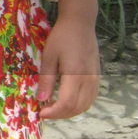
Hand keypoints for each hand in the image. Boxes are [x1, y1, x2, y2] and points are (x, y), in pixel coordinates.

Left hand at [38, 0, 100, 119]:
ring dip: (70, 112)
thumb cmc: (61, 37)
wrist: (80, 23)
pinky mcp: (97, 76)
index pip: (67, 102)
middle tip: (45, 112)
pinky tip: (67, 102)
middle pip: (77, 107)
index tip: (41, 113)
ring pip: (86, 105)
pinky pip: (91, 98)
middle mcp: (88, 78)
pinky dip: (79, 105)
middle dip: (60, 115)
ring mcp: (95, 78)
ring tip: (54, 109)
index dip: (54, 112)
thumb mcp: (49, 56)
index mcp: (75, 73)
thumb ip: (46, 79)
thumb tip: (41, 99)